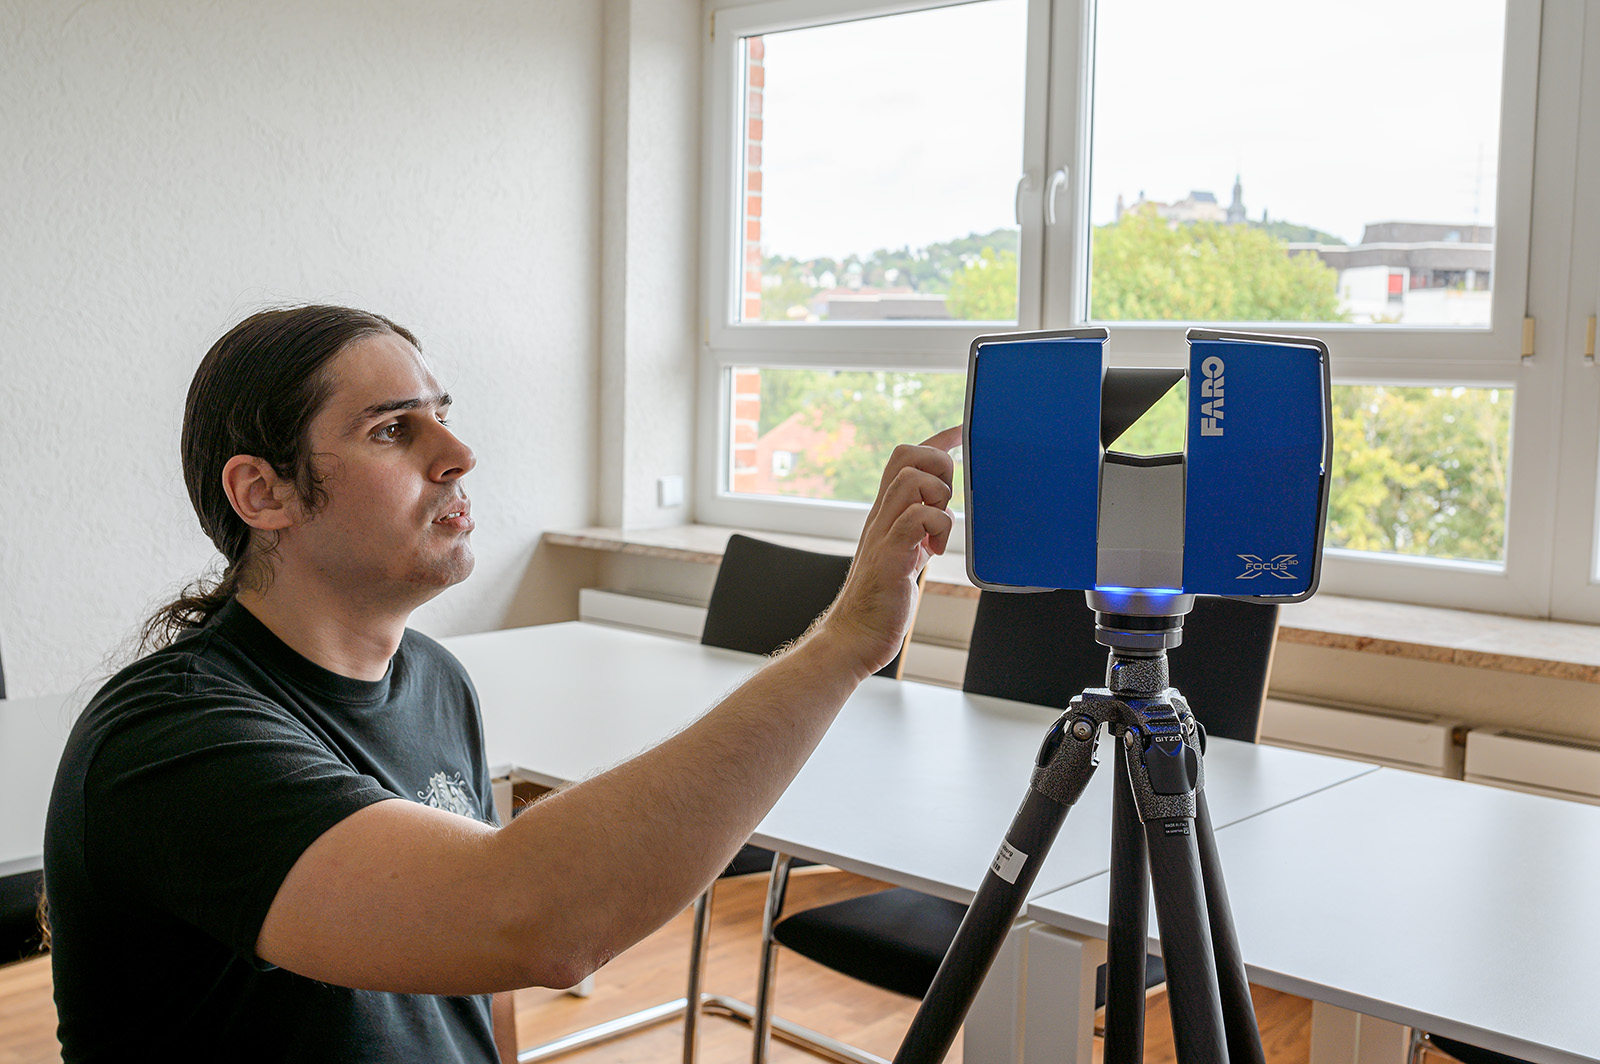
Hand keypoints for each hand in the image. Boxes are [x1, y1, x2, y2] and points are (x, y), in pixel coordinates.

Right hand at [821, 426, 961, 678]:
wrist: (853, 638)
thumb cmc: (880, 603)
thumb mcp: (904, 555)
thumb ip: (917, 531)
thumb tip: (939, 516)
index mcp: (885, 514)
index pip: (905, 459)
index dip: (936, 440)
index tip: (959, 432)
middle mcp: (880, 516)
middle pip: (905, 455)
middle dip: (938, 466)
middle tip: (945, 504)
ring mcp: (882, 534)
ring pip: (910, 480)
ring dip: (937, 499)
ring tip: (937, 532)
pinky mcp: (890, 557)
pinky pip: (915, 518)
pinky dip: (936, 528)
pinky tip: (933, 552)